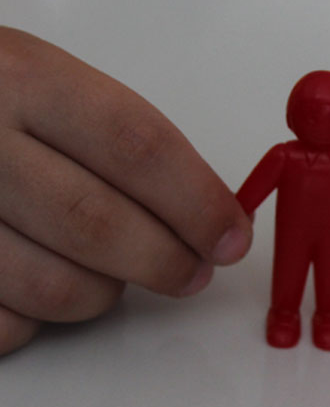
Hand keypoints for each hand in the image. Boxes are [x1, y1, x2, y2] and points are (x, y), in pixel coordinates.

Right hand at [0, 28, 251, 354]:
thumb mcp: (52, 87)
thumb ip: (131, 147)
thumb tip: (216, 217)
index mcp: (24, 79)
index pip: (137, 147)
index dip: (199, 202)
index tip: (231, 239)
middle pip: (98, 224)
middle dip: (167, 262)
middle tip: (194, 272)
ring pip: (57, 289)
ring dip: (104, 294)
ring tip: (105, 270)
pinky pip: (10, 327)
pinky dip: (39, 321)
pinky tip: (38, 279)